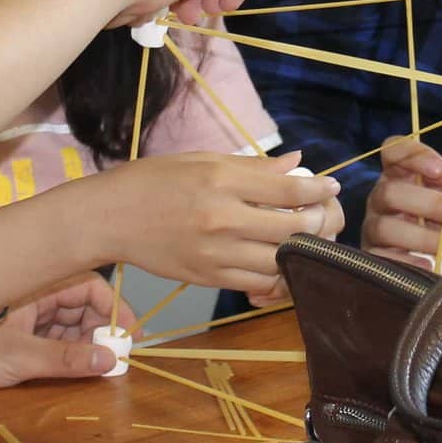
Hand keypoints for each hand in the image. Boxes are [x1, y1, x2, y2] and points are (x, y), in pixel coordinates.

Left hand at [0, 273, 122, 400]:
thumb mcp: (14, 360)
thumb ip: (65, 361)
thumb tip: (113, 361)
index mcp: (30, 282)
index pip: (88, 284)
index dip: (111, 309)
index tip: (128, 340)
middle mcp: (26, 294)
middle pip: (79, 306)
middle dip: (99, 332)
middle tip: (113, 363)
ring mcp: (15, 317)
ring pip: (64, 326)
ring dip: (81, 347)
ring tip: (93, 374)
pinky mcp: (5, 340)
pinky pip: (46, 343)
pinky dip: (61, 357)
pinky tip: (68, 376)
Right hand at [91, 150, 341, 299]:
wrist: (110, 217)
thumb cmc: (155, 180)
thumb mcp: (202, 160)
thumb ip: (253, 166)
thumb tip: (296, 161)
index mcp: (221, 180)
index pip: (287, 189)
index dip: (317, 189)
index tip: (330, 187)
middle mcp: (222, 218)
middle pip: (292, 229)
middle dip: (319, 223)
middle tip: (324, 216)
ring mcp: (215, 252)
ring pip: (279, 261)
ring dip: (300, 252)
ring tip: (305, 239)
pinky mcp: (208, 278)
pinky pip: (256, 282)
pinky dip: (275, 274)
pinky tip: (277, 260)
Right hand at [363, 135, 441, 272]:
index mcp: (402, 174)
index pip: (393, 151)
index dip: (412, 156)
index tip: (439, 171)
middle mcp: (382, 197)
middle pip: (390, 191)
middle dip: (431, 204)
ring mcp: (373, 227)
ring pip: (386, 227)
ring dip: (425, 237)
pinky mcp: (373, 258)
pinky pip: (382, 259)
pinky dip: (411, 262)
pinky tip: (432, 266)